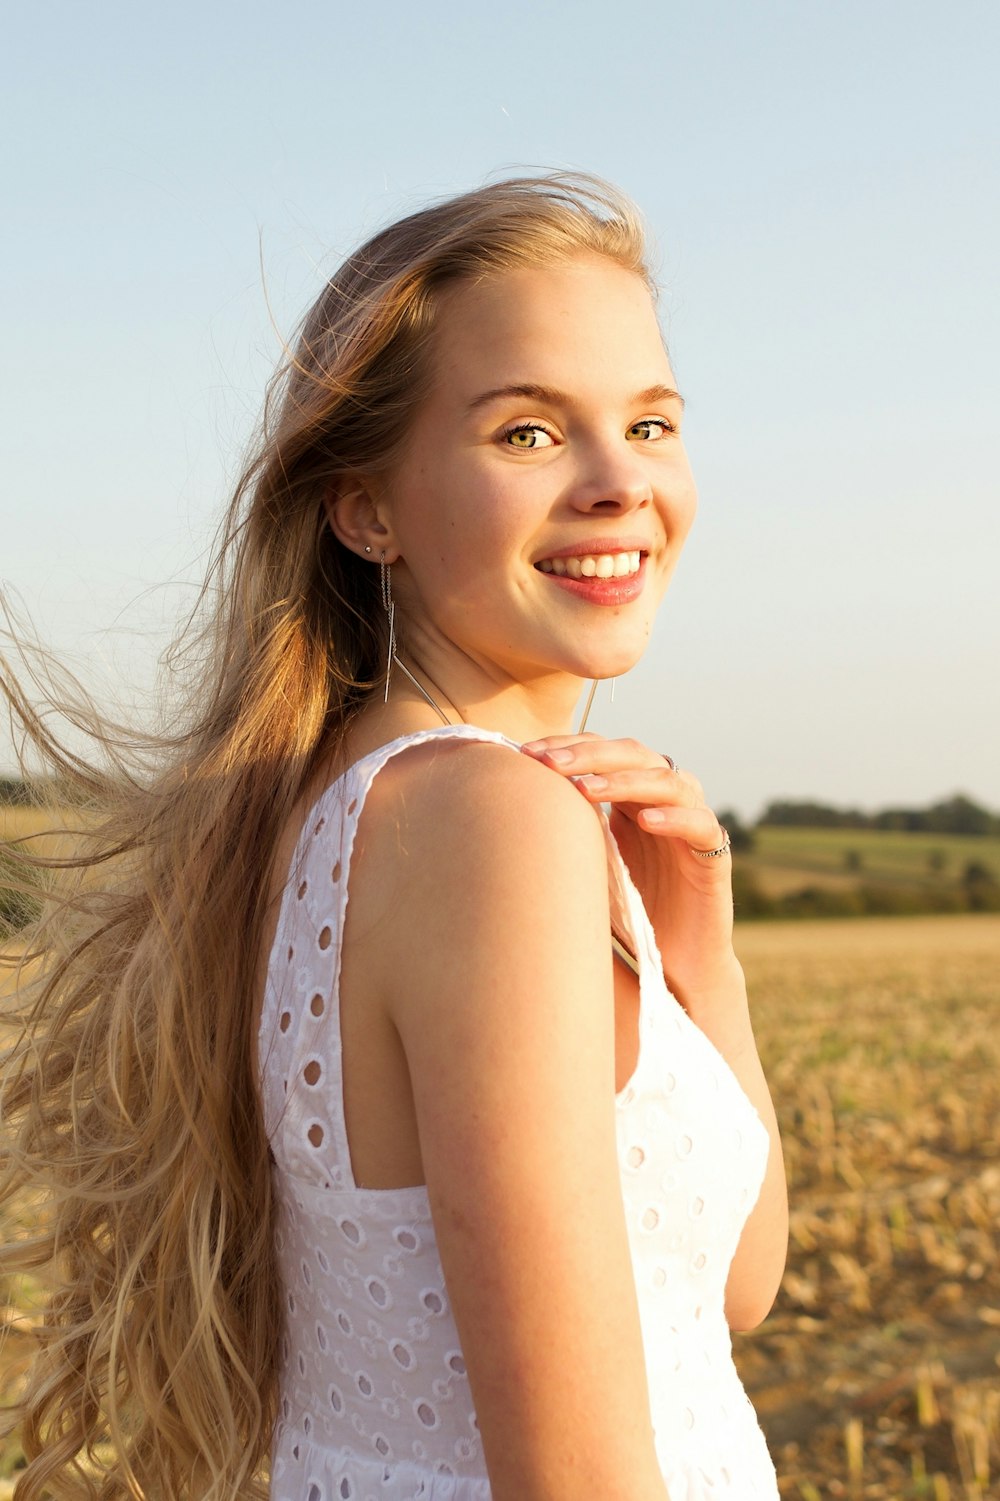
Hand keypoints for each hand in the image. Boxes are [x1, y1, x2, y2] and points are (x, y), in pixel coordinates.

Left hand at [521, 735, 738, 1006]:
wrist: (674, 965)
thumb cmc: (626, 913)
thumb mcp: (586, 864)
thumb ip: (564, 832)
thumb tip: (502, 809)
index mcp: (631, 794)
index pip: (603, 751)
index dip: (568, 745)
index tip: (525, 754)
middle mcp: (664, 799)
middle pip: (634, 754)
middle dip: (589, 754)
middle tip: (550, 763)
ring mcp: (692, 822)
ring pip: (668, 781)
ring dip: (625, 780)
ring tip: (586, 788)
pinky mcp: (714, 855)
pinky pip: (702, 825)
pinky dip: (675, 818)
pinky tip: (646, 822)